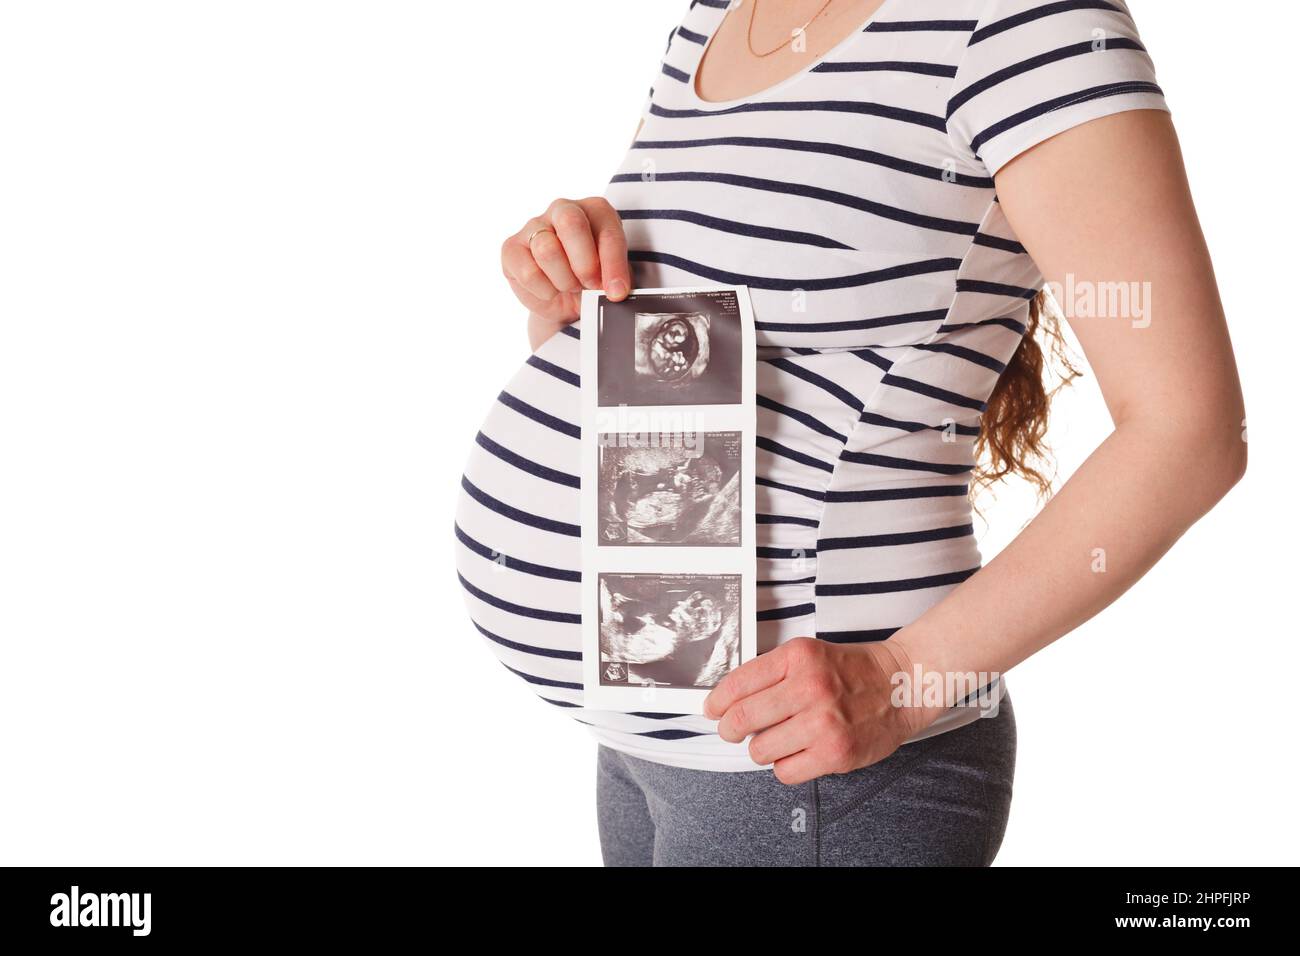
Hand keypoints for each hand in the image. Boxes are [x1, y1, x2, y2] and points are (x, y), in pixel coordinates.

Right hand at [499, 197, 630, 347]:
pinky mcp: (512, 248)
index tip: (617, 292)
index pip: (607, 231)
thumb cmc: (591, 279)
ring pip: (547, 250)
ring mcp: (534, 226)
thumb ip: (617, 279)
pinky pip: (528, 272)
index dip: (613, 266)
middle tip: (589, 285)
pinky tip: (550, 291)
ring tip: (570, 286)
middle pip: (570, 223)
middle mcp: (563, 209)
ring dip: (564, 280)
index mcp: (595, 209)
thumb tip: (616, 292)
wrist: (564, 298)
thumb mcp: (612, 277)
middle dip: (584, 264)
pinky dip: (544, 291)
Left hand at [703, 637, 939, 784]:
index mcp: (797, 657)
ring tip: (778, 739)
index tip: (713, 710)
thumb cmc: (851, 671)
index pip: (737, 684)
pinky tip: (796, 752)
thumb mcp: (807, 654)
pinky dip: (784, 766)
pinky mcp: (835, 753)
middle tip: (733, 731)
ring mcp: (822, 723)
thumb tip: (726, 700)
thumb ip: (769, 673)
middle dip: (730, 729)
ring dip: (762, 749)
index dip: (717, 702)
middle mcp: (809, 687)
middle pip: (741, 720)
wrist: (901, 685)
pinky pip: (784, 772)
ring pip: (759, 750)